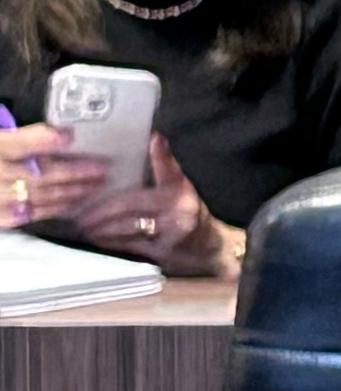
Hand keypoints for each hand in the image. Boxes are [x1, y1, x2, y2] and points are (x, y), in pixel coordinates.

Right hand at [0, 121, 115, 229]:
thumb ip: (17, 138)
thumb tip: (58, 135)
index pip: (18, 143)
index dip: (44, 140)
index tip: (69, 135)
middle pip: (39, 173)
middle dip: (74, 172)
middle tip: (103, 168)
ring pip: (39, 196)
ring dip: (71, 192)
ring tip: (96, 186)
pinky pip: (28, 215)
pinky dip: (52, 209)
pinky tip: (71, 206)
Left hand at [59, 136, 225, 272]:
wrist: (212, 249)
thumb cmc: (189, 214)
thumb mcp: (182, 188)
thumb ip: (165, 168)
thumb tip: (154, 138)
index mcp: (180, 190)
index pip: (164, 170)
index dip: (155, 158)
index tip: (142, 145)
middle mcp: (178, 209)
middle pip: (130, 203)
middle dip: (100, 208)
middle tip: (77, 210)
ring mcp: (170, 232)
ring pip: (126, 226)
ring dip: (100, 226)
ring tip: (81, 224)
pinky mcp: (162, 252)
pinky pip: (129, 244)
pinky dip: (110, 241)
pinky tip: (97, 238)